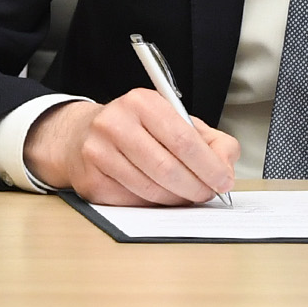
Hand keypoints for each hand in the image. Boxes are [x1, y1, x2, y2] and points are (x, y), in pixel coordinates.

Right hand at [25, 90, 239, 206]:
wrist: (81, 135)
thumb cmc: (136, 129)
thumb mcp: (174, 121)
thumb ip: (210, 141)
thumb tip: (226, 167)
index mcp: (141, 103)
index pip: (183, 140)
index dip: (209, 166)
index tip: (224, 180)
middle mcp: (115, 123)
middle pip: (168, 169)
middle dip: (196, 188)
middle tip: (208, 193)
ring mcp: (98, 153)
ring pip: (151, 190)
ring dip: (177, 199)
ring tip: (185, 194)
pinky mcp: (91, 181)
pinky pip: (134, 202)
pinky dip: (153, 204)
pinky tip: (157, 194)